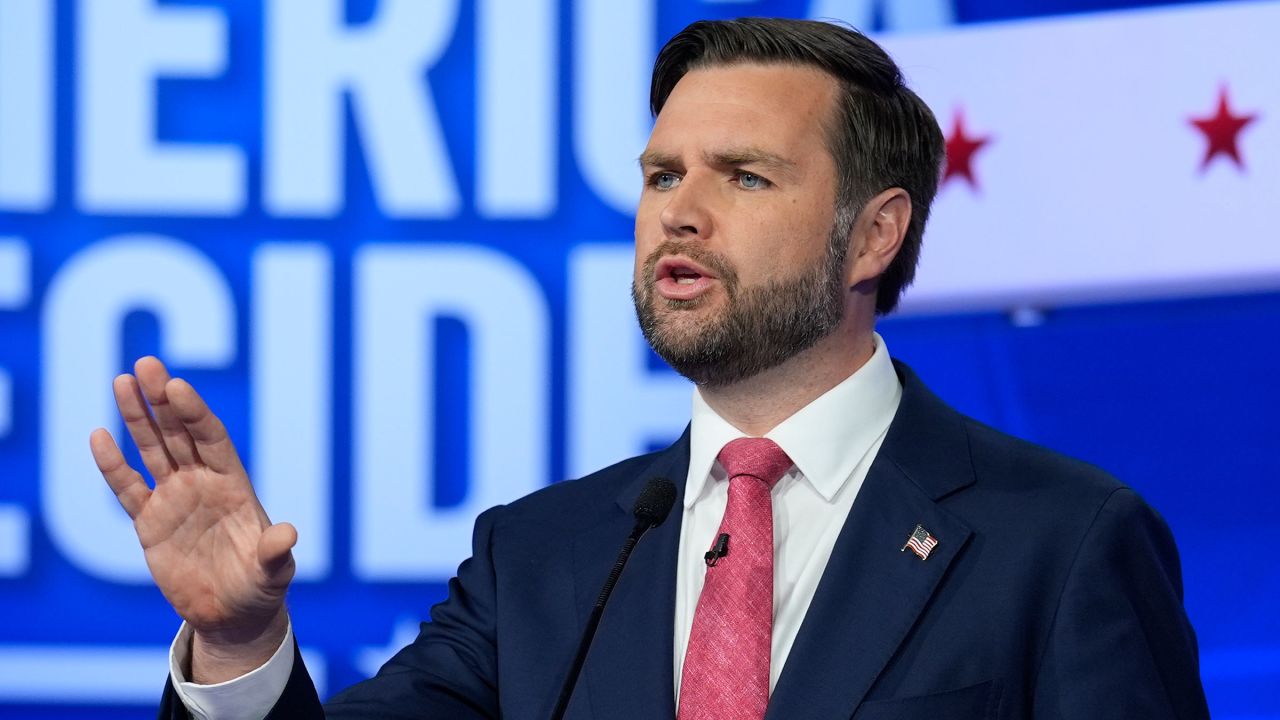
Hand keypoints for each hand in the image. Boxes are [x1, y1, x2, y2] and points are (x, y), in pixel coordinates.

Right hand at [89, 356, 296, 681]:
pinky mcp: (149, 523)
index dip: (194, 413)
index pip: (211, 438)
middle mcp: (202, 482)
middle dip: (162, 400)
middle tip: (146, 364)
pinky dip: (113, 465)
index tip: (177, 386)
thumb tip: (288, 534)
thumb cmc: (259, 587)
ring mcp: (174, 499)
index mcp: (233, 484)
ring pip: (153, 449)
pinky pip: (128, 488)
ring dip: (137, 417)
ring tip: (121, 380)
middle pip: (179, 433)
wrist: (232, 614)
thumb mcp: (272, 571)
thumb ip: (275, 552)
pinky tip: (99, 436)